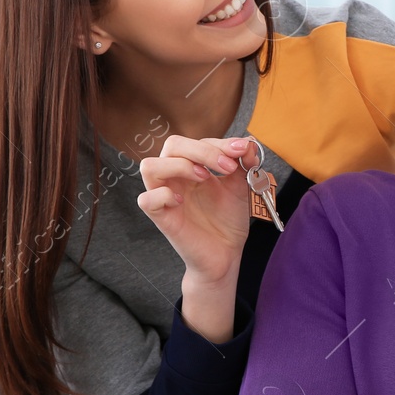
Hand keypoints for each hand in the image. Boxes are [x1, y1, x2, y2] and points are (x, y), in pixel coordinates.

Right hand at [137, 135, 256, 284]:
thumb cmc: (227, 220)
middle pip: (172, 145)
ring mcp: (165, 196)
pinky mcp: (161, 218)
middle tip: (227, 167)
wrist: (227, 254)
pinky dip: (163, 195)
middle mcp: (175, 177)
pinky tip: (182, 201)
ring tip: (205, 178)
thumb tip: (248, 143)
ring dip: (179, 165)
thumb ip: (244, 164)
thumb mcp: (241, 188)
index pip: (196, 141)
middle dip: (202, 150)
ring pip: (150, 166)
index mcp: (192, 166)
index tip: (242, 150)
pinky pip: (146, 200)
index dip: (219, 143)